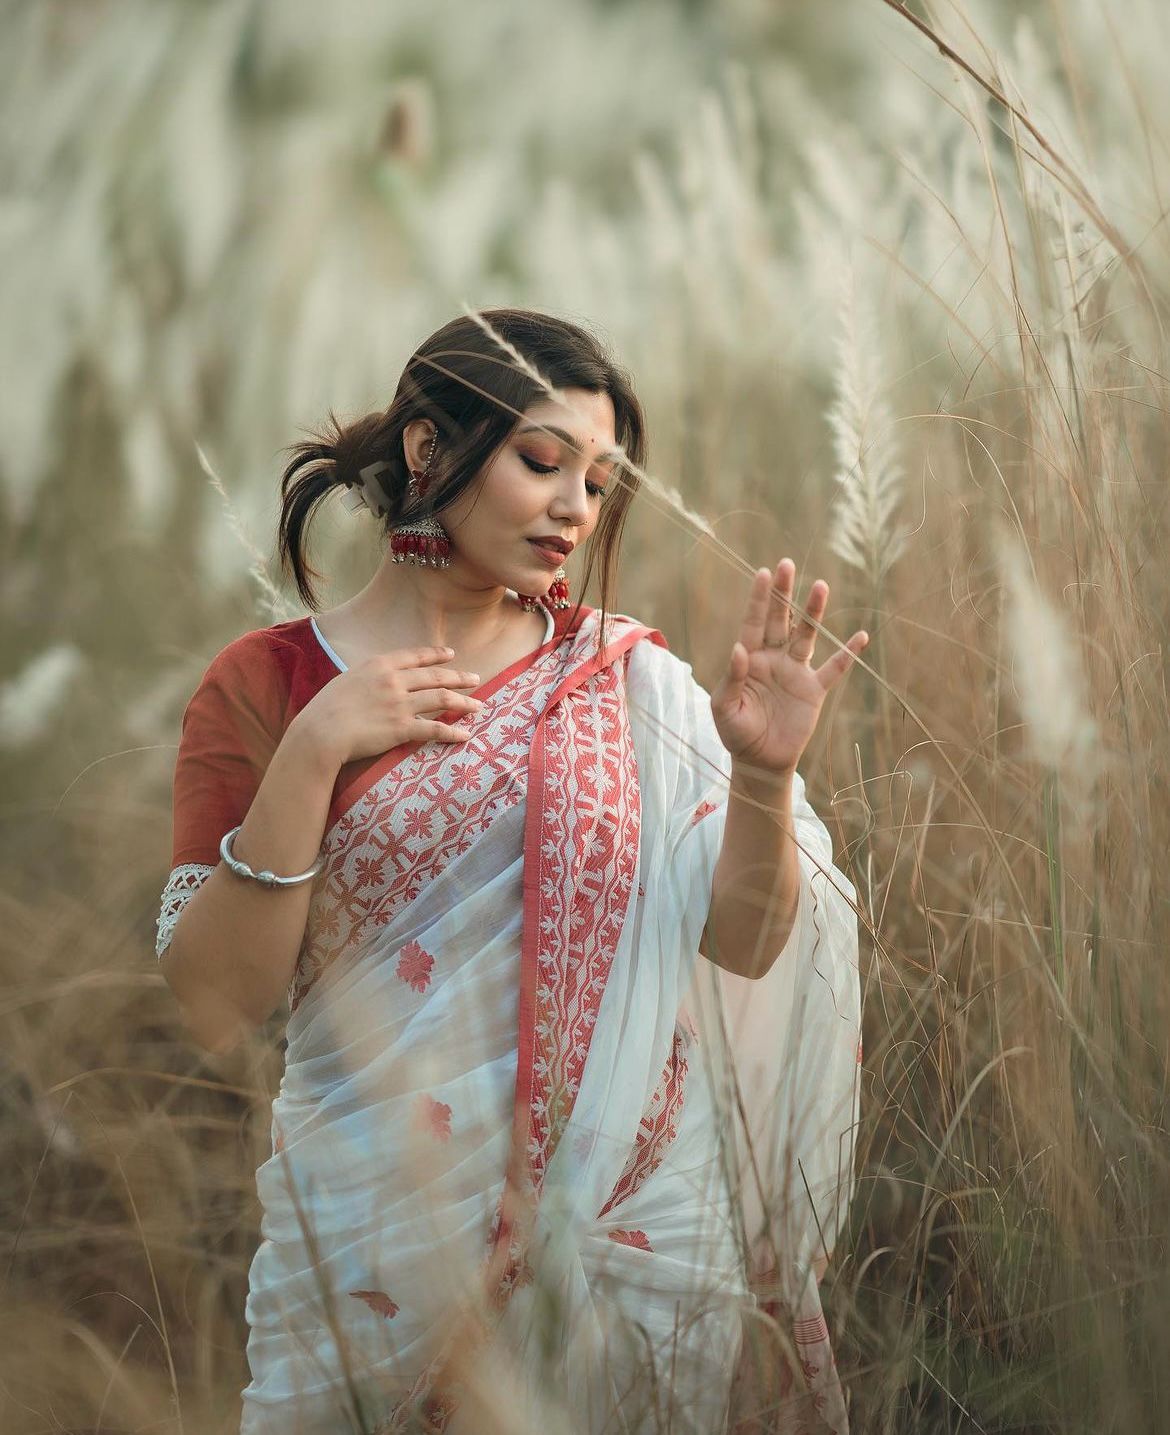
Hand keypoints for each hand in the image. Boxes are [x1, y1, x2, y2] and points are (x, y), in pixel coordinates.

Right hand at [291, 645, 485, 769]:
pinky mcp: (402, 728)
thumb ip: (369, 677)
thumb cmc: (326, 708)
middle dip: (459, 677)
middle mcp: (394, 680)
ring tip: (478, 706)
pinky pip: (434, 729)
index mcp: (379, 665)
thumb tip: (380, 679)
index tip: (451, 654)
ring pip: (442, 699)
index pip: (415, 656)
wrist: (320, 732)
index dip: (436, 655)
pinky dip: (453, 731)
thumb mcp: (347, 680)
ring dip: (464, 702)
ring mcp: (400, 704)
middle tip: (476, 679)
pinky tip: (465, 734)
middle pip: (435, 676)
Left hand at [710, 560, 868, 777]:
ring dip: (813, 613)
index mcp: (749, 658)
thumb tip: (739, 649)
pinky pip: (834, 668)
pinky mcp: (814, 690)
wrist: (760, 760)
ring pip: (806, 635)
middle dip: (783, 593)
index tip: (764, 573)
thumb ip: (731, 678)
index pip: (754, 622)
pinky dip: (848, 654)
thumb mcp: (725, 708)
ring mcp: (795, 671)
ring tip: (820, 586)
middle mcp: (773, 658)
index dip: (759, 599)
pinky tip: (861, 637)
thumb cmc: (736, 732)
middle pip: (780, 619)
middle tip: (788, 564)